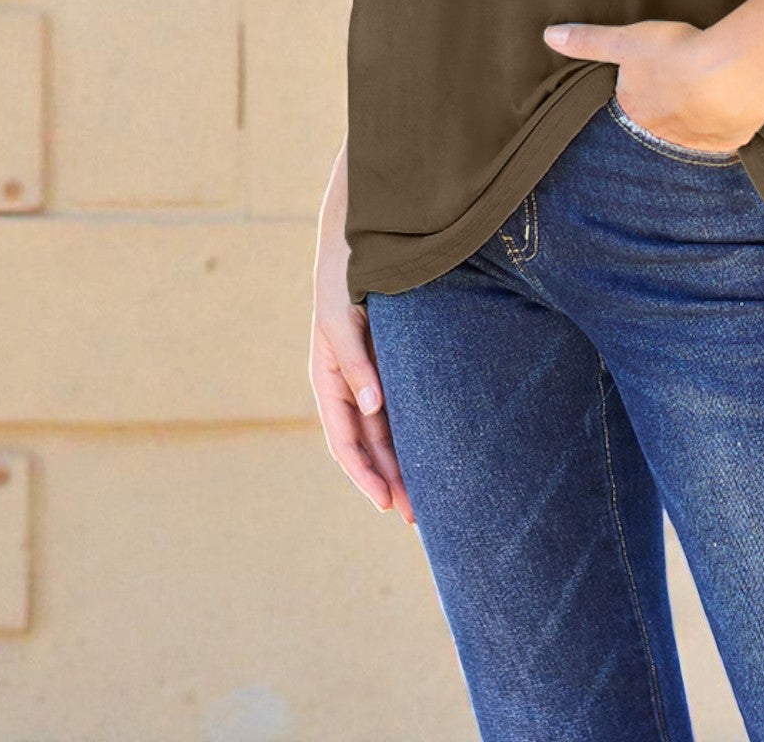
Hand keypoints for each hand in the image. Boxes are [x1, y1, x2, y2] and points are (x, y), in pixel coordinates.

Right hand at [310, 271, 415, 525]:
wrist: (360, 246)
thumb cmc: (343, 283)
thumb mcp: (341, 323)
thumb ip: (355, 363)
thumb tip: (372, 405)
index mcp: (329, 383)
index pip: (345, 443)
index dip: (364, 474)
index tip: (386, 501)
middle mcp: (350, 389)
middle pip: (370, 448)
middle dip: (391, 481)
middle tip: (418, 516)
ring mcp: (372, 380)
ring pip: (387, 434)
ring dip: (404, 465)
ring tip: (430, 499)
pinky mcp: (392, 367)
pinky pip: (402, 410)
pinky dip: (414, 434)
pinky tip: (434, 452)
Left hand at [542, 17, 763, 153]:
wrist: (730, 76)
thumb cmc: (676, 55)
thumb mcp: (626, 41)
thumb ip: (589, 41)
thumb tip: (549, 36)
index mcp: (634, 113)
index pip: (629, 111)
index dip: (639, 97)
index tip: (649, 88)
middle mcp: (660, 136)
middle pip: (658, 127)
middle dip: (665, 114)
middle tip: (678, 95)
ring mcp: (694, 144)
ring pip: (690, 136)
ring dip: (695, 121)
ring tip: (704, 101)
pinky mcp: (727, 143)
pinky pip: (721, 139)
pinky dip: (723, 127)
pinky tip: (729, 112)